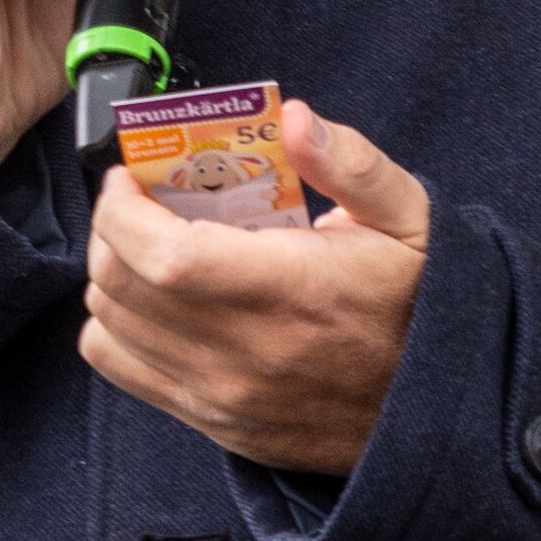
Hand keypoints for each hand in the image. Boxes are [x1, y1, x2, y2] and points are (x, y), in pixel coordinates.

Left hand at [82, 98, 429, 473]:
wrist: (433, 412)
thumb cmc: (416, 305)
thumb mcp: (408, 219)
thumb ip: (351, 164)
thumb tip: (295, 118)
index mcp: (290, 291)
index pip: (162, 255)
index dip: (122, 210)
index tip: (131, 178)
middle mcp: (245, 352)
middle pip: (120, 286)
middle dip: (111, 229)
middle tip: (139, 201)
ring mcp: (221, 396)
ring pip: (107, 327)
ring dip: (112, 275)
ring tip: (148, 247)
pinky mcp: (211, 422)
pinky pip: (120, 370)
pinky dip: (117, 328)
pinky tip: (154, 302)